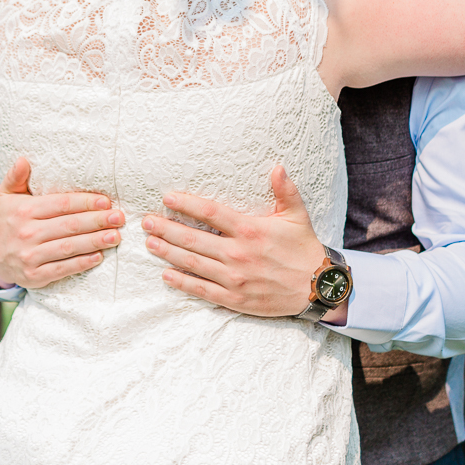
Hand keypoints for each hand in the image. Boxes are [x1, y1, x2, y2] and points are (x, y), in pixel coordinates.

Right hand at [0, 157, 123, 289]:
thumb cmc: (7, 219)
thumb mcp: (6, 195)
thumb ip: (15, 177)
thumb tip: (23, 159)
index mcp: (23, 211)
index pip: (60, 205)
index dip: (85, 202)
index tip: (105, 201)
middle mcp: (26, 233)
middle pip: (69, 226)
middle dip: (97, 221)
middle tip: (118, 217)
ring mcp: (30, 256)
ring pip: (69, 247)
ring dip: (95, 242)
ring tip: (115, 236)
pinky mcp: (34, 276)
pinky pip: (63, 269)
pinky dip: (82, 263)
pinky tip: (99, 256)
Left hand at [143, 165, 346, 321]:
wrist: (318, 289)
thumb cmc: (304, 249)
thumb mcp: (296, 216)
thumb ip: (285, 191)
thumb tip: (277, 166)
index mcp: (250, 230)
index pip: (210, 213)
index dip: (186, 204)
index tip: (167, 198)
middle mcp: (238, 254)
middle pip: (193, 239)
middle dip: (166, 229)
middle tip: (146, 222)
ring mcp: (235, 278)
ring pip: (193, 263)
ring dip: (168, 252)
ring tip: (149, 243)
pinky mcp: (235, 298)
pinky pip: (202, 289)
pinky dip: (182, 282)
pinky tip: (166, 274)